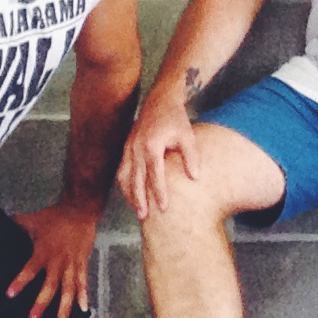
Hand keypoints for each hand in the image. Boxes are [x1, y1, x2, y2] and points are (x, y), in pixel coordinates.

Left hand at [8, 200, 99, 317]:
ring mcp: (72, 263)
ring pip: (69, 288)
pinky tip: (84, 309)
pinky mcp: (82, 263)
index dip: (20, 281)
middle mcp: (58, 260)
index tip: (10, 294)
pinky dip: (84, 295)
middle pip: (50, 285)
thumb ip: (17, 225)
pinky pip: (84, 282)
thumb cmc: (54, 216)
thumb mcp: (33, 219)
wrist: (80, 210)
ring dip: (65, 305)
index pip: (30, 269)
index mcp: (44, 250)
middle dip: (42, 302)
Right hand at [118, 95, 202, 218]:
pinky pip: (122, 169)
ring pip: (124, 176)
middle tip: (144, 217)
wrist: (159, 100)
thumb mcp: (187, 135)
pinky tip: (131, 195)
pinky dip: (125, 184)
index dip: (158, 192)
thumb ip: (191, 156)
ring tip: (137, 210)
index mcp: (151, 145)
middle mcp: (136, 148)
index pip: (154, 175)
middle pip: (135, 179)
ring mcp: (129, 147)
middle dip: (139, 199)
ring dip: (129, 194)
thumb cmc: (175, 119)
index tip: (163, 208)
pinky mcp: (126, 147)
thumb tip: (195, 178)